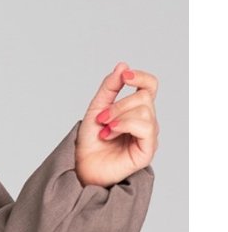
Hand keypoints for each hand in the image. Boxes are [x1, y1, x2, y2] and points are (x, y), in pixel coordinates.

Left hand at [74, 62, 159, 187]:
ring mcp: (148, 136)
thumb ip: (109, 87)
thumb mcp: (97, 108)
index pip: (150, 86)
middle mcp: (146, 121)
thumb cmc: (90, 141)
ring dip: (119, 116)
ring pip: (145, 111)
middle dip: (119, 105)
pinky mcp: (147, 151)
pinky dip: (126, 125)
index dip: (141, 77)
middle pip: (144, 97)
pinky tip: (111, 133)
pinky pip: (146, 128)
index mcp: (136, 110)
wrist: (82, 166)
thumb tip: (123, 65)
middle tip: (101, 119)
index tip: (125, 76)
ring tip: (105, 129)